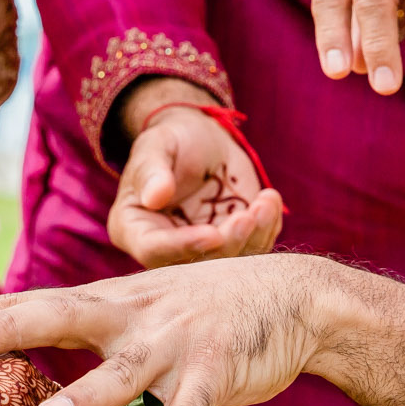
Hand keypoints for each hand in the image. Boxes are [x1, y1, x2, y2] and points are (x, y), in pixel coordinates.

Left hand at [0, 256, 333, 405]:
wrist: (295, 296)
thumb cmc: (204, 314)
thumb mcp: (138, 313)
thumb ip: (87, 331)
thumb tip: (25, 370)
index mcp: (103, 304)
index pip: (27, 304)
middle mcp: (130, 315)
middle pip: (56, 314)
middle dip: (2, 326)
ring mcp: (174, 341)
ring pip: (122, 369)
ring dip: (86, 393)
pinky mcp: (218, 368)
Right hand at [108, 92, 283, 268]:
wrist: (200, 139)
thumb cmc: (171, 139)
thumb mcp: (157, 145)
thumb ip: (152, 170)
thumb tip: (155, 195)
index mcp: (134, 229)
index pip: (154, 251)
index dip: (184, 247)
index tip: (213, 233)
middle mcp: (166, 248)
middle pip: (195, 266)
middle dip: (227, 244)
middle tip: (247, 215)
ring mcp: (201, 249)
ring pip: (229, 263)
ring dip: (253, 238)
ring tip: (265, 201)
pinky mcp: (231, 243)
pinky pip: (252, 249)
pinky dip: (266, 230)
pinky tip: (269, 200)